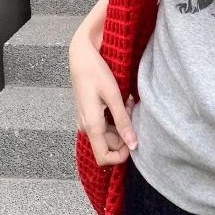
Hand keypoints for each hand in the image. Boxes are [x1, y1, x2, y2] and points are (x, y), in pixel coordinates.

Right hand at [69, 35, 138, 165]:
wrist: (81, 56)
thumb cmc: (96, 72)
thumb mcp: (113, 96)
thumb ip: (123, 122)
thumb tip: (133, 145)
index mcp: (91, 126)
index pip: (104, 158)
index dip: (121, 156)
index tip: (133, 138)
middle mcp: (86, 127)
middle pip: (110, 145)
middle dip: (125, 132)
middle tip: (130, 109)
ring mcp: (86, 121)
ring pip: (109, 134)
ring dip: (121, 123)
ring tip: (126, 102)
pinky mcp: (88, 114)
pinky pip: (104, 125)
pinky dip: (115, 117)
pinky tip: (120, 101)